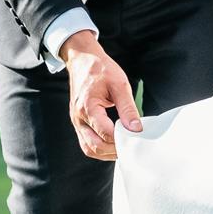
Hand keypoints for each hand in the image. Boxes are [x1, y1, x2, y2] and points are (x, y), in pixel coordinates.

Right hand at [59, 30, 140, 160]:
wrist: (83, 60)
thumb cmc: (100, 69)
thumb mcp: (120, 84)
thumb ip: (128, 108)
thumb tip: (136, 128)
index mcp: (88, 107)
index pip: (105, 133)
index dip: (122, 138)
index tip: (136, 137)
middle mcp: (78, 117)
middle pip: (95, 146)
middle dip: (114, 150)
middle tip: (131, 147)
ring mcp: (76, 121)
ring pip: (89, 148)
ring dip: (105, 153)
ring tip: (122, 148)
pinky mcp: (78, 122)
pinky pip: (86, 142)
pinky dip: (99, 148)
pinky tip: (112, 145)